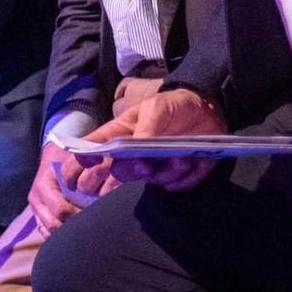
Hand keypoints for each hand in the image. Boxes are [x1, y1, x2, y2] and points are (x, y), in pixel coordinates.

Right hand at [28, 141, 85, 233]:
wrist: (53, 155)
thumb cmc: (68, 160)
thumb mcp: (75, 165)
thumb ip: (85, 180)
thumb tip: (102, 198)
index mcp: (43, 186)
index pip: (61, 210)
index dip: (79, 216)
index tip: (94, 214)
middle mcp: (36, 199)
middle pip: (53, 225)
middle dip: (74, 227)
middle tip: (90, 225)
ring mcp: (35, 209)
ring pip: (48, 232)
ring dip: (66, 233)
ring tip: (83, 229)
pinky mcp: (37, 216)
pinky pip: (45, 233)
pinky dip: (59, 236)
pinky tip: (72, 233)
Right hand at [82, 88, 227, 191]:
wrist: (207, 110)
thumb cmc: (173, 105)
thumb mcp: (156, 108)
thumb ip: (144, 129)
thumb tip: (134, 153)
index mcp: (120, 134)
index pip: (94, 149)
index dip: (83, 160)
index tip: (90, 163)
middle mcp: (133, 154)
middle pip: (118, 173)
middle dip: (130, 172)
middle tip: (144, 164)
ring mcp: (155, 167)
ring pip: (150, 181)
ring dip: (165, 172)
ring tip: (181, 158)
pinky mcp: (176, 176)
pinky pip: (175, 186)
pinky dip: (184, 178)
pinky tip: (191, 163)